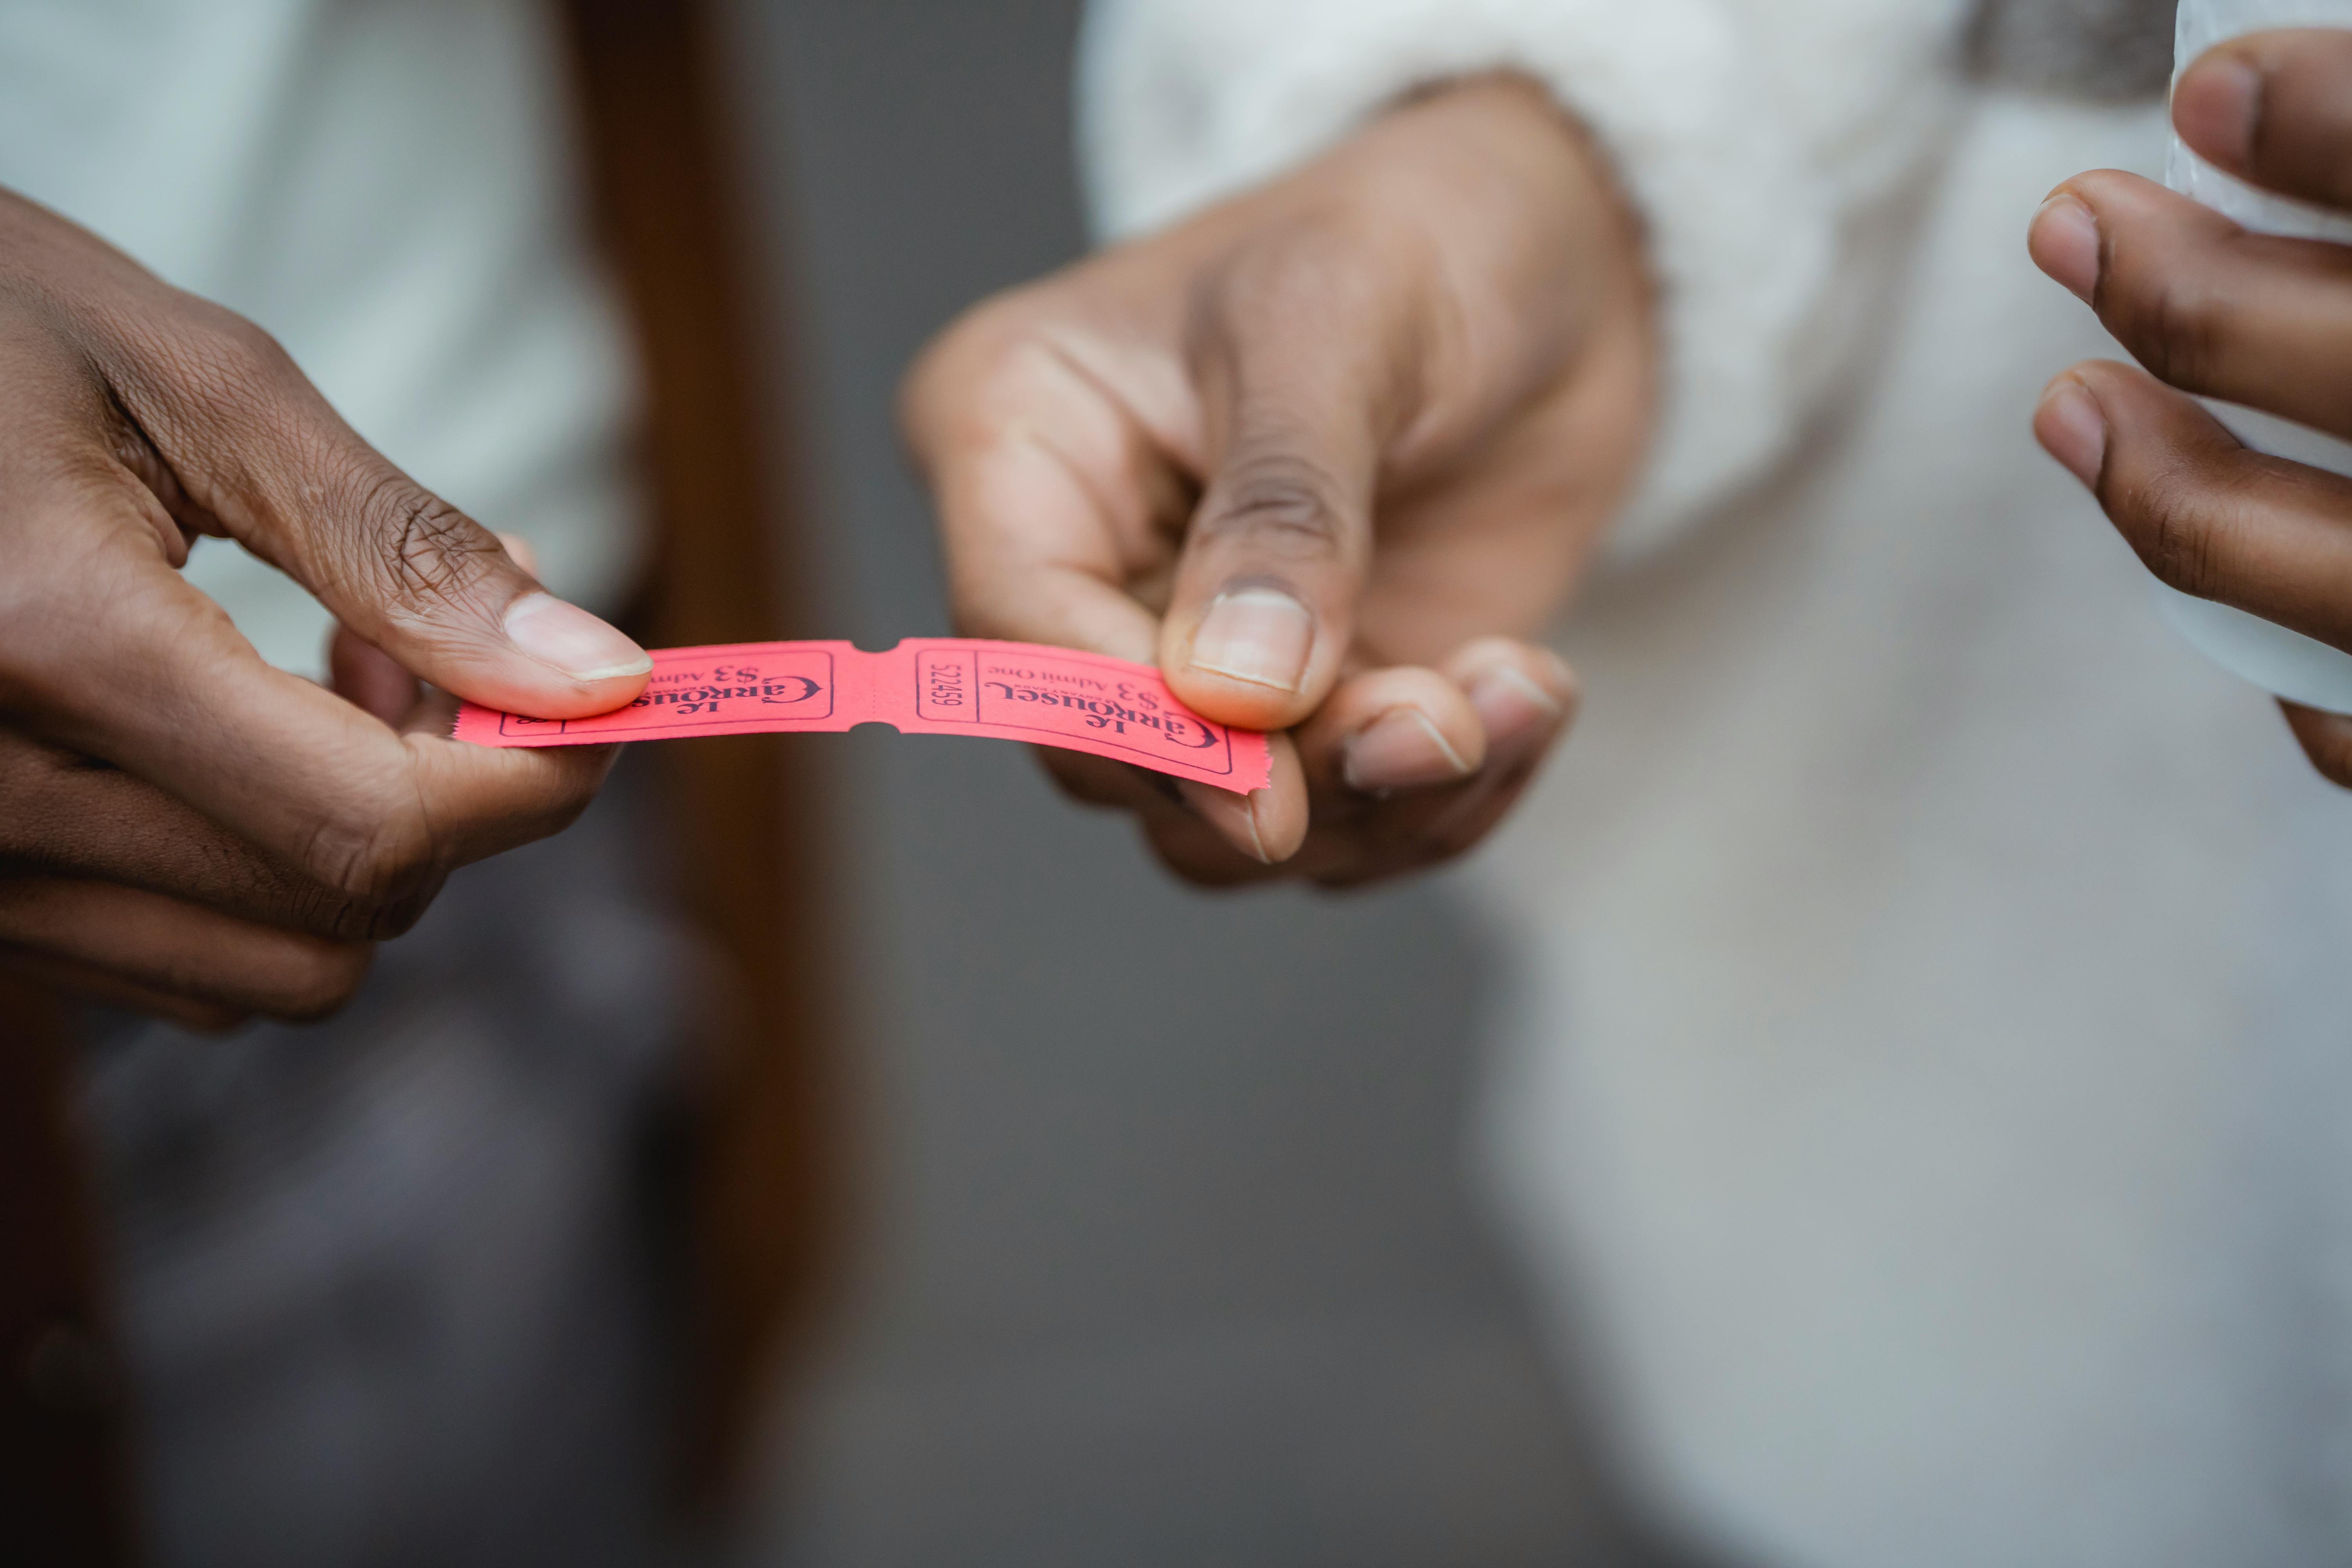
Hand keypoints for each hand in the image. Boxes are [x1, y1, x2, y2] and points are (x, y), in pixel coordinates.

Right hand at [0, 188, 651, 1027]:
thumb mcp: (205, 386)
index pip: (376, 823)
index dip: (532, 780)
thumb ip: (405, 551)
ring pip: (276, 968)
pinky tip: (243, 735)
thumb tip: (598, 678)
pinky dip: (266, 873)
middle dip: (453, 798)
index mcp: (49, 644)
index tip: (598, 698)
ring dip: (364, 846)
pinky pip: (187, 964)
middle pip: (344, 909)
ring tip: (337, 676)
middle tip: (435, 644)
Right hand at [903, 74, 1653, 885]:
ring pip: (1222, 827)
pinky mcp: (1309, 714)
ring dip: (1380, 800)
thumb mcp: (1339, 322)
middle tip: (1443, 722)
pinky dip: (1444, 799)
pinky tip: (1528, 696)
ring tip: (1515, 693)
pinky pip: (1339, 828)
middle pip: (1113, 758)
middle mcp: (1083, 564)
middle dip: (1287, 778)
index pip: (1019, 632)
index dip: (1137, 730)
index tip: (1271, 799)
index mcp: (1020, 437)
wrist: (1561, 256)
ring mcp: (1194, 652)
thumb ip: (1285, 513)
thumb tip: (1237, 698)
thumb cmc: (1421, 229)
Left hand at [2029, 28, 2351, 787]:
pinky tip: (2190, 554)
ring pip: (2335, 577)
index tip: (2208, 90)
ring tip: (2072, 399)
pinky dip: (2269, 645)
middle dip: (2207, 308)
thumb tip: (2233, 121)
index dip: (2344, 128)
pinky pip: (2348, 718)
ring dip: (2176, 486)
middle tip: (2075, 223)